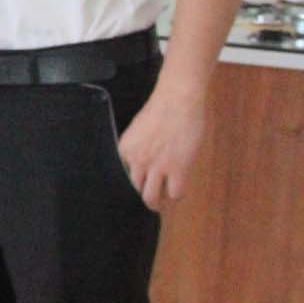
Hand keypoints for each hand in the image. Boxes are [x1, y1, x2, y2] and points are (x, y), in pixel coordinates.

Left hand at [116, 80, 206, 210]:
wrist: (178, 99)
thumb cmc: (161, 109)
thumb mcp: (139, 130)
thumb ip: (139, 148)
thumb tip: (145, 163)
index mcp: (124, 150)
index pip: (124, 175)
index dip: (135, 180)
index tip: (141, 184)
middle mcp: (136, 161)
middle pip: (136, 189)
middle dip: (144, 196)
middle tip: (152, 201)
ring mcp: (156, 167)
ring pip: (152, 197)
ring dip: (158, 203)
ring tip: (163, 203)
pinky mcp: (177, 169)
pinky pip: (174, 193)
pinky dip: (176, 196)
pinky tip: (179, 191)